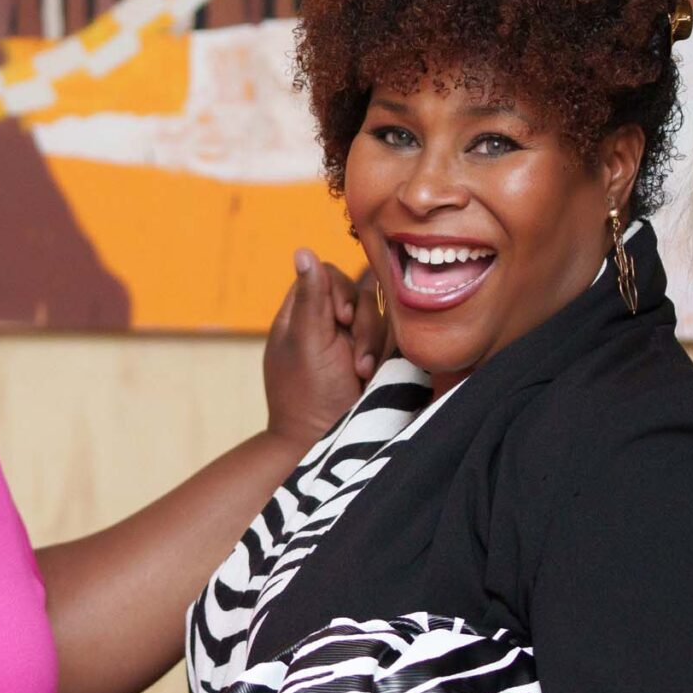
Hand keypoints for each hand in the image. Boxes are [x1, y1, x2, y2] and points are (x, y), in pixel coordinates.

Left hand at [261, 249, 384, 450]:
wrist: (323, 442)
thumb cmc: (306, 395)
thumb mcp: (307, 343)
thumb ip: (311, 297)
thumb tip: (302, 249)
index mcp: (301, 316)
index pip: (325, 276)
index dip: (337, 291)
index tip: (339, 318)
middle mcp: (327, 324)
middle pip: (358, 294)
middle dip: (362, 324)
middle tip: (354, 356)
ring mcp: (352, 343)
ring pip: (379, 316)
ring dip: (373, 343)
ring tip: (362, 373)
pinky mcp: (374, 360)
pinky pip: (391, 339)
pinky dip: (385, 355)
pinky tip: (370, 377)